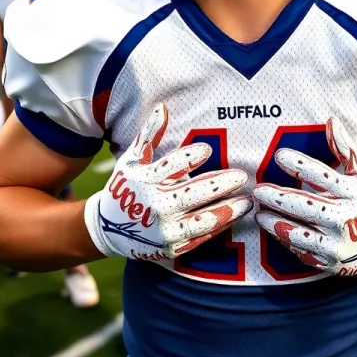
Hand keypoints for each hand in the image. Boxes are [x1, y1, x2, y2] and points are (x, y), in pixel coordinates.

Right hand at [84, 104, 252, 259]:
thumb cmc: (126, 187)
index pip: (170, 166)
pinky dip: (220, 227)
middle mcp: (155, 206)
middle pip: (191, 194)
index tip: (206, 149)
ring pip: (201, 220)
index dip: (189, 157)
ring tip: (246, 201)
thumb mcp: (133, 159)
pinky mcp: (172, 248)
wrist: (109, 229)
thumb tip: (163, 107)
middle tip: (241, 176)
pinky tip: (235, 215)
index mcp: (145, 180)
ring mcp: (164, 230)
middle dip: (218, 185)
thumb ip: (150, 134)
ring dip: (227, 210)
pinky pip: (201, 238)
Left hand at [252, 117, 356, 275]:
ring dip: (276, 223)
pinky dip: (287, 241)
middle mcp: (347, 219)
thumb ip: (344, 148)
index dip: (300, 164)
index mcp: (354, 193)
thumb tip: (331, 120)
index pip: (323, 176)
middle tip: (258, 189)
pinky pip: (304, 252)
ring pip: (300, 233)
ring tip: (259, 213)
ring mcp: (339, 244)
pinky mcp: (332, 263)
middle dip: (279, 198)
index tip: (280, 155)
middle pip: (307, 206)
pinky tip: (274, 229)